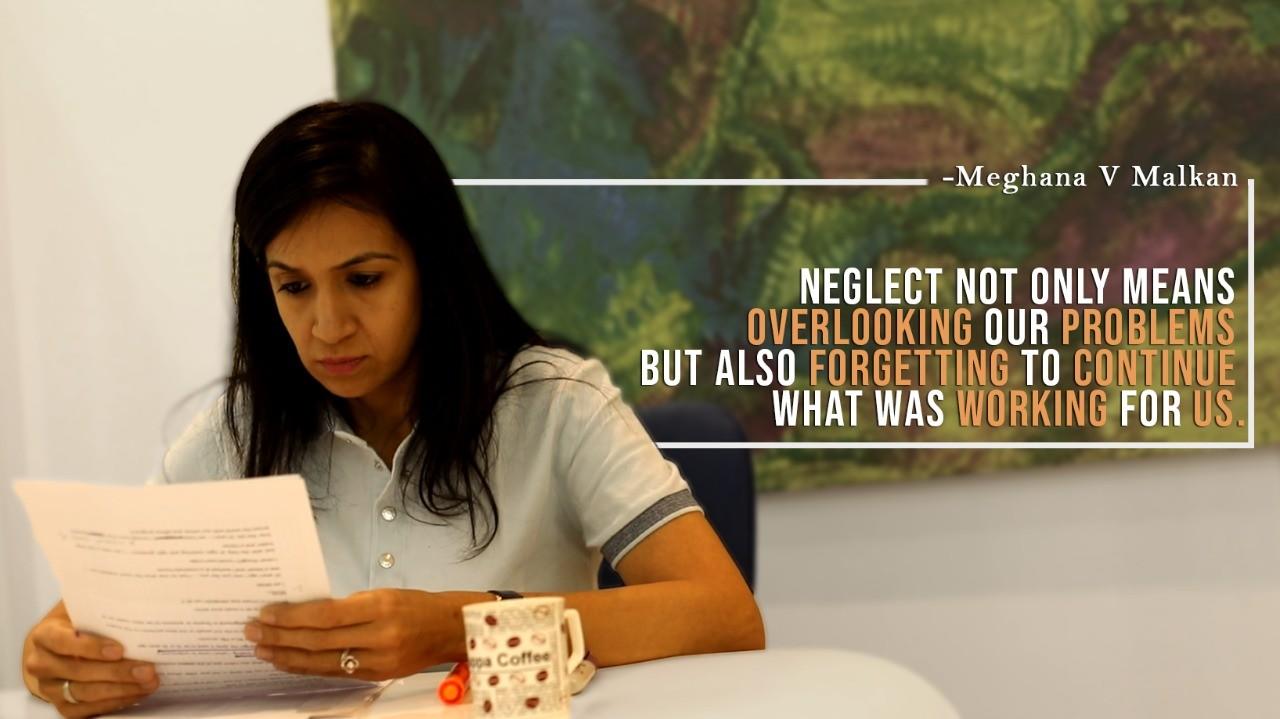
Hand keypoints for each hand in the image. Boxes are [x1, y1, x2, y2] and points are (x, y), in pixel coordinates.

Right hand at [22, 610, 158, 717]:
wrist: (55, 648)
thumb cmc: (76, 623)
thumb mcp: (82, 609)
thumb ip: (100, 606)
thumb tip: (135, 597)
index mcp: (44, 635)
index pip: (62, 642)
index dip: (91, 647)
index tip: (119, 650)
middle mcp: (42, 664)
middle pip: (79, 672)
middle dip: (117, 672)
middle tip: (148, 670)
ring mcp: (50, 688)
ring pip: (85, 693)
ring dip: (121, 690)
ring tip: (149, 683)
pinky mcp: (63, 706)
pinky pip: (88, 710)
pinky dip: (115, 702)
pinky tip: (137, 694)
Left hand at [243, 589, 470, 680]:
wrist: (452, 629)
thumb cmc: (416, 604)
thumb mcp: (383, 594)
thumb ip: (347, 606)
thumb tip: (305, 613)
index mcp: (380, 607)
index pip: (326, 615)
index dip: (292, 616)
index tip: (266, 613)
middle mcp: (379, 636)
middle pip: (319, 641)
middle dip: (281, 636)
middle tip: (252, 631)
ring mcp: (378, 661)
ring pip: (323, 662)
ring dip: (288, 656)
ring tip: (262, 650)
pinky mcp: (377, 676)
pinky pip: (335, 673)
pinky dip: (308, 668)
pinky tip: (289, 662)